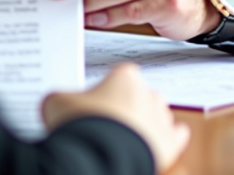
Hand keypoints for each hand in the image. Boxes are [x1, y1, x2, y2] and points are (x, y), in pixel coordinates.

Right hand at [42, 63, 189, 172]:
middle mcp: (147, 93)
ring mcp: (160, 119)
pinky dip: (167, 138)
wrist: (99, 157)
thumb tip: (57, 103)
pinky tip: (154, 143)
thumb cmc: (83, 127)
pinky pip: (176, 135)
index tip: (95, 104)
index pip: (118, 77)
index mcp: (124, 76)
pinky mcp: (169, 144)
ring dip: (145, 122)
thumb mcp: (57, 102)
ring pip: (157, 114)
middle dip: (126, 106)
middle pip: (138, 94)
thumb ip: (62, 98)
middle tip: (106, 122)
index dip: (105, 91)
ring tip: (124, 137)